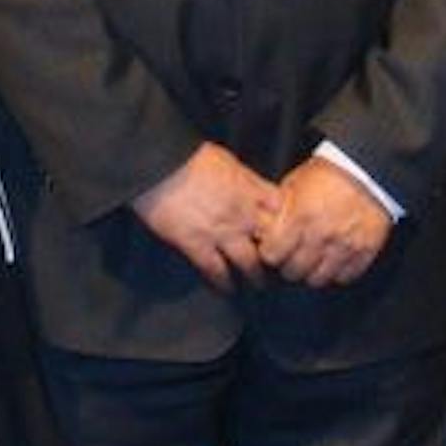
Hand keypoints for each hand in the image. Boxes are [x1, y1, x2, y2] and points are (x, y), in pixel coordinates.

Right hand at [134, 143, 279, 292]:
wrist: (158, 165)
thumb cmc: (188, 156)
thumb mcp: (228, 160)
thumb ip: (244, 179)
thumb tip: (252, 189)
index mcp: (249, 189)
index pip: (281, 210)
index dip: (287, 221)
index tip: (287, 230)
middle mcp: (241, 213)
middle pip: (271, 240)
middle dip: (278, 253)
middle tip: (280, 265)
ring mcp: (220, 231)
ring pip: (248, 262)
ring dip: (255, 275)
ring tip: (258, 285)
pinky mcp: (196, 245)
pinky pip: (215, 270)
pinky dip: (223, 282)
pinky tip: (227, 289)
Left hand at [258, 157, 393, 286]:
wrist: (367, 170)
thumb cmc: (327, 175)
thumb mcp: (294, 184)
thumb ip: (278, 210)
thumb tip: (260, 231)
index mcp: (299, 217)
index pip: (272, 256)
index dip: (270, 253)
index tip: (273, 249)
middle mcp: (321, 235)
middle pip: (293, 272)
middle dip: (288, 265)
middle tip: (291, 256)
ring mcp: (344, 246)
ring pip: (318, 280)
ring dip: (311, 272)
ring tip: (312, 259)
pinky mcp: (364, 252)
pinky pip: (344, 277)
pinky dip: (336, 272)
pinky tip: (332, 259)